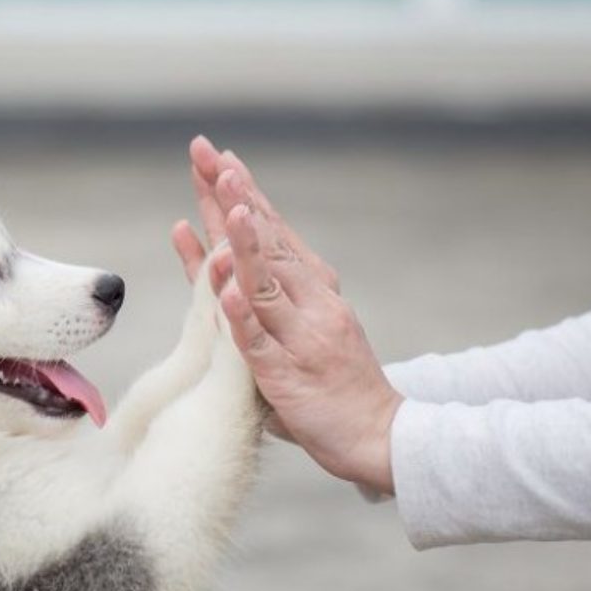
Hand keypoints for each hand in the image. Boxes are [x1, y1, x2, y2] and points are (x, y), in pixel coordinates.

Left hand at [175, 137, 402, 494]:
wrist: (380, 435)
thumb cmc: (334, 383)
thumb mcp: (303, 328)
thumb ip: (264, 298)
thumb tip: (226, 263)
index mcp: (313, 289)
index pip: (272, 232)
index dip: (244, 194)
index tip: (219, 158)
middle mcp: (311, 303)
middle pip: (266, 243)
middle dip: (235, 198)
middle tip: (210, 155)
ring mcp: (300, 337)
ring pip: (266, 284)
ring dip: (244, 242)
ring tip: (226, 204)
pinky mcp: (287, 375)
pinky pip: (259, 343)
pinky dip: (242, 316)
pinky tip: (226, 290)